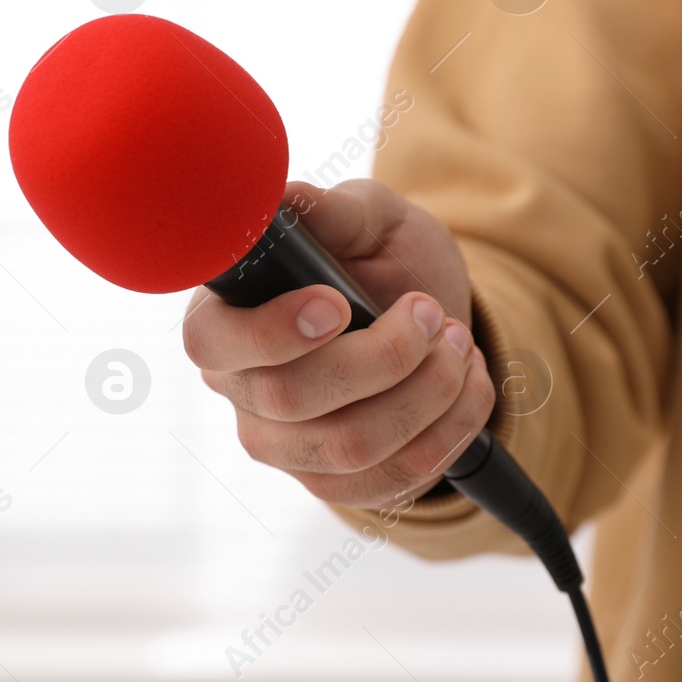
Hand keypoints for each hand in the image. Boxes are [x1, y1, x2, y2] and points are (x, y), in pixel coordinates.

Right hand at [181, 179, 492, 509]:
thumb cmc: (383, 260)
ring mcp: (286, 446)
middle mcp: (242, 390)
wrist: (432, 317)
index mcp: (226, 318)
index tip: (336, 303)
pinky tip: (467, 383)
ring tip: (460, 343)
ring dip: (426, 394)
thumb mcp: (369, 218)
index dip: (272, 332)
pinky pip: (391, 481)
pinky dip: (448, 430)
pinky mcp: (337, 483)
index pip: (214, 344)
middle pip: (290, 398)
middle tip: (430, 313)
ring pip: (349, 447)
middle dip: (382, 355)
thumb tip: (283, 197)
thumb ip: (331, 210)